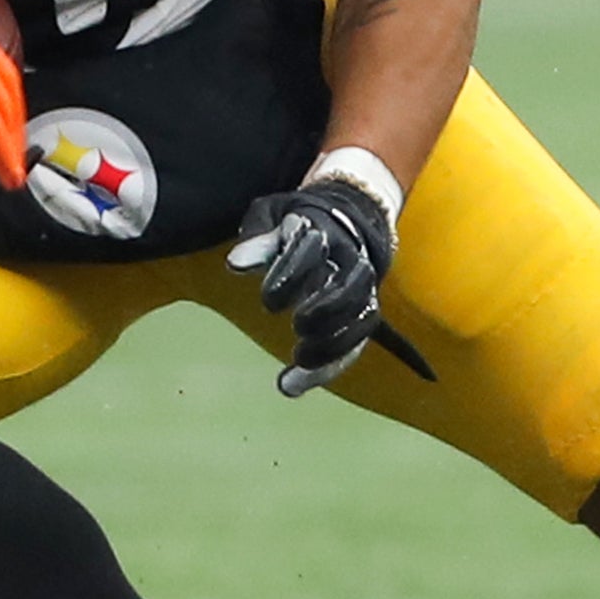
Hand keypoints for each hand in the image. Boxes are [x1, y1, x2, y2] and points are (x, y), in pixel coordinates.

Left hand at [226, 178, 397, 397]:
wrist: (348, 216)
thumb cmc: (296, 219)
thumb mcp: (272, 213)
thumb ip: (257, 237)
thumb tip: (235, 264)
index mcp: (323, 231)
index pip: (312, 250)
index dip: (292, 275)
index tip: (268, 302)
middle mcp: (349, 260)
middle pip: (351, 288)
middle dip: (325, 311)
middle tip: (296, 328)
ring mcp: (362, 288)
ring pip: (362, 319)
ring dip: (333, 346)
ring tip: (299, 362)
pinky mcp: (364, 312)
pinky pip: (357, 342)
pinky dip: (331, 366)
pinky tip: (298, 384)